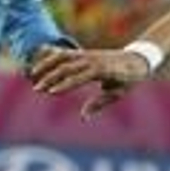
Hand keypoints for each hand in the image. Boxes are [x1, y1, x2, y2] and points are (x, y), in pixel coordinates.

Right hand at [28, 47, 152, 118]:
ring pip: (62, 58)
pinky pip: (64, 54)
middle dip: (50, 78)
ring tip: (33, 75)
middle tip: (38, 89)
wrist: (136, 59)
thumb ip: (99, 104)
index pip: (78, 77)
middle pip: (67, 67)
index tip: (51, 93)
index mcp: (101, 70)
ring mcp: (87, 54)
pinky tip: (41, 65)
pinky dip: (51, 57)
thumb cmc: (127, 80)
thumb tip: (83, 117)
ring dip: (47, 65)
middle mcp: (92, 60)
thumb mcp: (116, 93)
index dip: (64, 85)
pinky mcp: (84, 53)